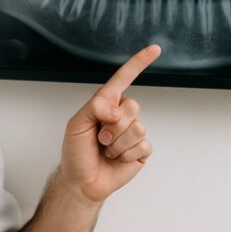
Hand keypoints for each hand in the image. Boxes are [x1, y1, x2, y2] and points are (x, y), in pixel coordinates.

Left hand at [58, 45, 161, 202]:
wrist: (81, 181)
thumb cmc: (75, 151)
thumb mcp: (77, 124)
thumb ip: (95, 108)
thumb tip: (117, 108)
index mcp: (106, 104)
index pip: (124, 79)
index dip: (139, 63)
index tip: (154, 49)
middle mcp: (122, 115)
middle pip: (133, 106)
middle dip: (113, 126)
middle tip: (100, 138)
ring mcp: (133, 132)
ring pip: (138, 128)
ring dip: (117, 143)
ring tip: (106, 150)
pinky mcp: (141, 151)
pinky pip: (143, 145)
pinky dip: (126, 154)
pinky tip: (117, 159)